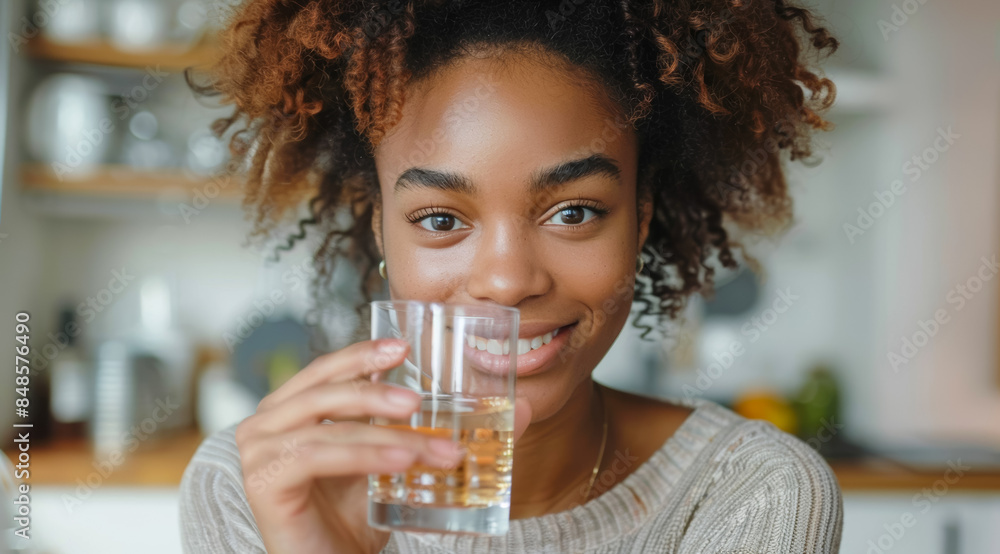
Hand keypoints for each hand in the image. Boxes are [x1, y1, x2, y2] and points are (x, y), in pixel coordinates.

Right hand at [235, 339, 467, 553]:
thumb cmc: (345, 519)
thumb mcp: (370, 459)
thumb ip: (380, 422)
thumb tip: (416, 388)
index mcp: (286, 410)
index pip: (325, 371)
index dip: (362, 355)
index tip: (402, 346)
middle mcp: (264, 424)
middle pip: (326, 391)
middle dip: (379, 393)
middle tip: (419, 402)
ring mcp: (258, 451)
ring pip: (331, 427)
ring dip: (388, 435)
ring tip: (431, 448)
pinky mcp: (262, 480)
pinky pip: (319, 455)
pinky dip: (366, 456)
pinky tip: (400, 463)